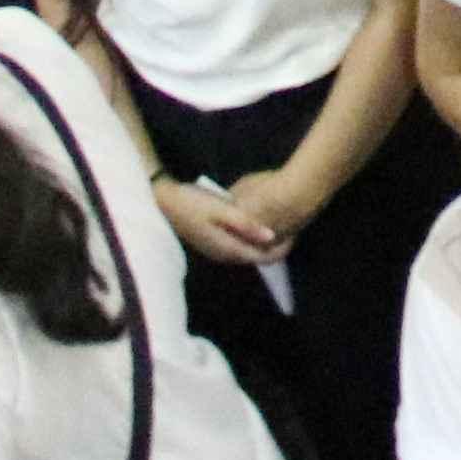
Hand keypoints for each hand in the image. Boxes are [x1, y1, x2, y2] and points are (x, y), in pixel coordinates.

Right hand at [157, 171, 287, 267]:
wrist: (163, 202)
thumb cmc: (192, 204)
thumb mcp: (222, 210)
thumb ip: (247, 224)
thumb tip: (272, 236)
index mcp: (228, 249)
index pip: (263, 257)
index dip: (283, 247)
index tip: (297, 232)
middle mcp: (223, 255)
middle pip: (257, 256)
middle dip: (275, 245)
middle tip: (293, 226)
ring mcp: (216, 250)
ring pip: (248, 250)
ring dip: (263, 241)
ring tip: (280, 222)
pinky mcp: (212, 241)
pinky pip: (238, 244)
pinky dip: (251, 236)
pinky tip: (257, 222)